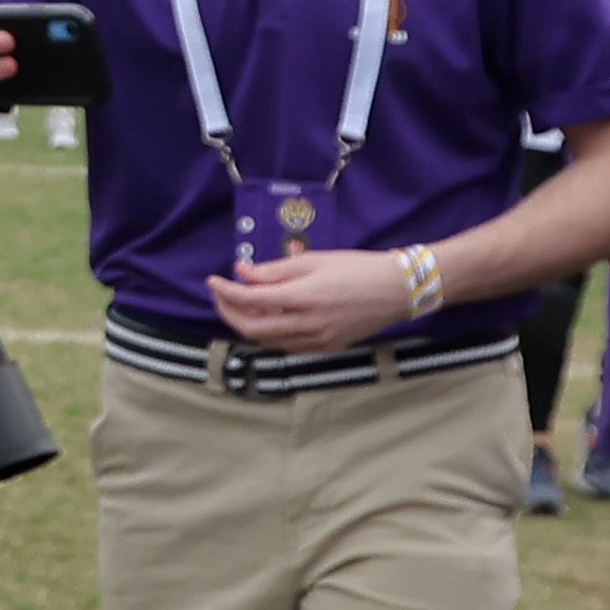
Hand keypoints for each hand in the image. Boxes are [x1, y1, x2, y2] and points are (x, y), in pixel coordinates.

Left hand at [205, 243, 414, 354]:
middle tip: (221, 295)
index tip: (213, 281)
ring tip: (242, 304)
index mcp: (304, 298)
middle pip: (251, 328)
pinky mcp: (326, 349)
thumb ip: (275, 270)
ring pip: (267, 341)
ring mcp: (317, 341)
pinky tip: (268, 318)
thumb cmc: (357, 268)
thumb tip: (242, 273)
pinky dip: (270, 334)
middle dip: (229, 312)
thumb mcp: (314, 260)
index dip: (225, 292)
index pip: (250, 301)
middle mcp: (307, 325)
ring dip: (247, 324)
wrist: (396, 291)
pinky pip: (286, 346)